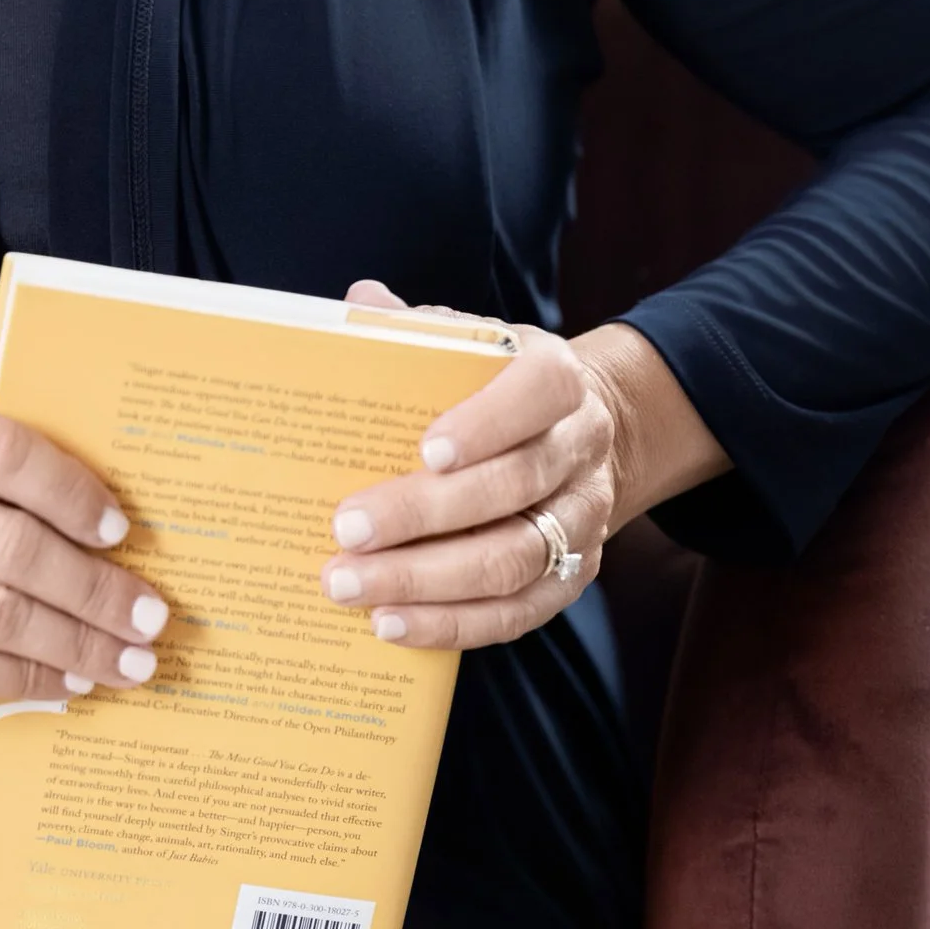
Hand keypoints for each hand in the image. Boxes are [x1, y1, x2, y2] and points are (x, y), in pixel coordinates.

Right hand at [0, 405, 169, 736]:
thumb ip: (13, 489)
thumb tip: (129, 533)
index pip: (0, 451)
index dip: (70, 492)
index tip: (121, 531)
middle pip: (8, 544)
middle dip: (93, 587)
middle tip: (149, 617)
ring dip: (75, 642)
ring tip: (126, 659)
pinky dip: (32, 679)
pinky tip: (69, 682)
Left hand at [317, 282, 726, 651]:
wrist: (577, 434)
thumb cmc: (495, 385)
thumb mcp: (470, 343)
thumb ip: (417, 329)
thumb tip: (359, 303)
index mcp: (558, 378)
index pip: (538, 393)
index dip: (487, 423)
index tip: (424, 449)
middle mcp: (581, 449)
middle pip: (514, 487)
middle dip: (425, 513)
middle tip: (346, 528)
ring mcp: (583, 519)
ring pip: (514, 559)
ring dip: (427, 580)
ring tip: (350, 586)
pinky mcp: (573, 576)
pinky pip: (518, 613)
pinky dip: (454, 625)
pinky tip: (390, 624)